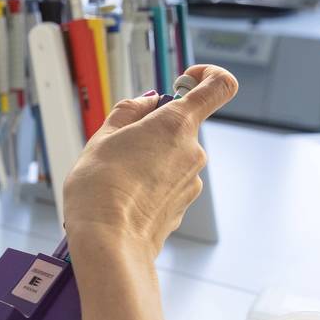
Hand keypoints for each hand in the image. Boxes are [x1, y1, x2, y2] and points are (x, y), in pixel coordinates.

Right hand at [61, 64, 238, 264]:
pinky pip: (168, 185)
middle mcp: (192, 152)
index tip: (186, 78)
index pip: (218, 86)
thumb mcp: (102, 138)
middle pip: (181, 127)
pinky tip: (125, 198)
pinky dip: (150, 186)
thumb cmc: (101, 191)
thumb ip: (129, 112)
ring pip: (171, 159)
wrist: (109, 243)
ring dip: (148, 161)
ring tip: (117, 179)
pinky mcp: (182, 207)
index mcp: (176, 124)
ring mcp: (191, 183)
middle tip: (120, 147)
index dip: (206, 75)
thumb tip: (147, 102)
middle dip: (153, 131)